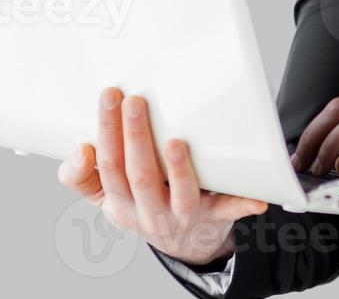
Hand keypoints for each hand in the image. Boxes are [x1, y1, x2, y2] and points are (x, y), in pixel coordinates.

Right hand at [58, 87, 267, 265]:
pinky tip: (257, 197)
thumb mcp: (104, 195)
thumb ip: (81, 175)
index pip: (107, 166)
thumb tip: (80, 150)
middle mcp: (149, 211)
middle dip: (136, 137)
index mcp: (120, 202)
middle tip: (136, 101)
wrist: (182, 242)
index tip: (110, 97)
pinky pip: (229, 210)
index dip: (106, 132)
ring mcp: (184, 215)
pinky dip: (243, 203)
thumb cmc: (142, 204)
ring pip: (179, 195)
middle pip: (139, 176)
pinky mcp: (215, 215)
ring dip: (177, 170)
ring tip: (175, 142)